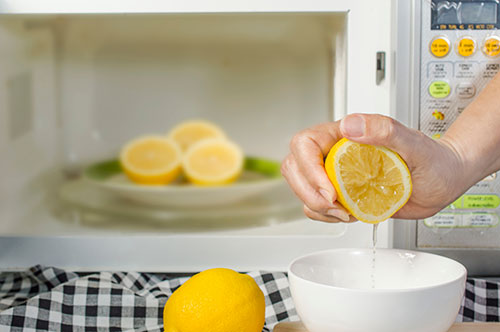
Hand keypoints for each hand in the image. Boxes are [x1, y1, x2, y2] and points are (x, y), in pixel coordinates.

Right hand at [281, 113, 466, 222]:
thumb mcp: (413, 143)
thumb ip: (384, 130)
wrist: (442, 181)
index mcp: (344, 134)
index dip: (309, 168)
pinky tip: (348, 213)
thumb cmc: (432, 159)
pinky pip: (314, 206)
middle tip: (336, 205)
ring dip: (316, 207)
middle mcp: (334, 152)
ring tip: (346, 211)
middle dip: (309, 192)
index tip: (331, 189)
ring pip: (300, 188)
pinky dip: (324, 216)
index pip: (305, 143)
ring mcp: (334, 174)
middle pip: (295, 167)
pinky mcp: (339, 194)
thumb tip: (350, 126)